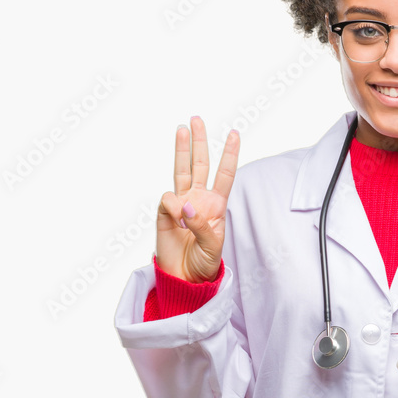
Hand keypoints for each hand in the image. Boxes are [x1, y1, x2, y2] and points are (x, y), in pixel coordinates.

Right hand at [156, 117, 239, 282]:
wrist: (184, 277)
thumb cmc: (204, 262)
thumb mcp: (213, 247)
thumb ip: (202, 226)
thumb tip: (186, 206)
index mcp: (217, 204)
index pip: (224, 174)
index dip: (229, 154)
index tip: (234, 133)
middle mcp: (199, 199)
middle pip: (200, 164)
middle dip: (199, 142)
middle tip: (197, 119)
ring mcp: (180, 203)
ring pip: (180, 170)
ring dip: (181, 150)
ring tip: (181, 128)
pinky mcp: (164, 212)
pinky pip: (167, 200)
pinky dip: (173, 207)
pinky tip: (177, 221)